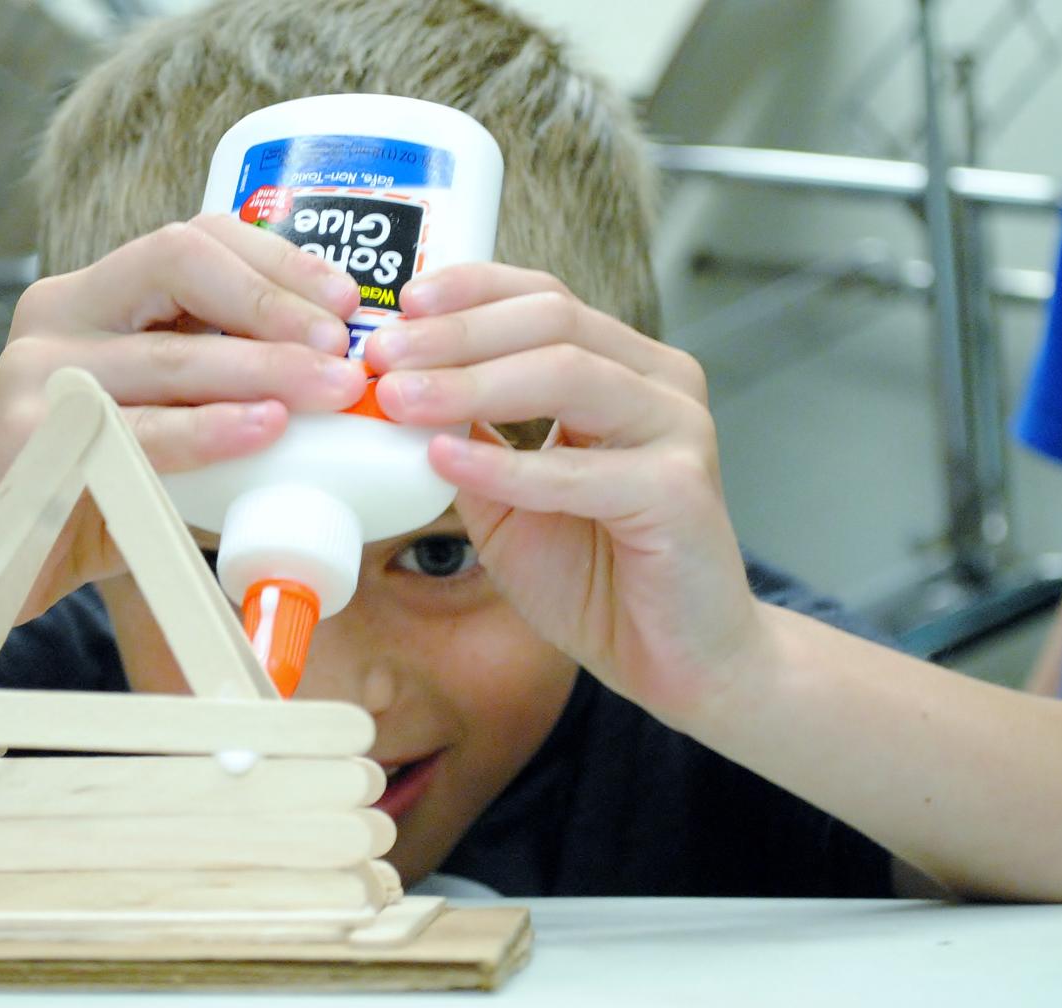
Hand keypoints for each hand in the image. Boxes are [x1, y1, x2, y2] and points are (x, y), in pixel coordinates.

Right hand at [0, 214, 366, 617]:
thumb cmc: (89, 492)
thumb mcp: (160, 423)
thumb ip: (222, 395)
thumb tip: (341, 393)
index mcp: (95, 296)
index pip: (193, 240)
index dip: (277, 261)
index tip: (347, 302)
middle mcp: (59, 313)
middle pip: (179, 264)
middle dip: (276, 305)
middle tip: (345, 351)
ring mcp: (37, 370)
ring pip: (170, 353)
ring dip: (264, 370)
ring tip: (331, 391)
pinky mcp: (28, 436)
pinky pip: (138, 429)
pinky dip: (208, 430)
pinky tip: (263, 431)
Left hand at [364, 264, 758, 723]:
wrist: (677, 659)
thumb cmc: (599, 576)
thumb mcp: (509, 497)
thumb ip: (470, 440)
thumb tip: (398, 391)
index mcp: (625, 369)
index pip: (543, 299)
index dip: (468, 293)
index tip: (396, 307)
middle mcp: (660, 384)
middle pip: (552, 320)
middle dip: (455, 334)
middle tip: (381, 354)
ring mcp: (678, 430)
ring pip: (566, 374)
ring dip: (470, 383)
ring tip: (399, 399)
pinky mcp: (679, 491)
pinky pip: (576, 469)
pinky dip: (504, 465)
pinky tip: (445, 459)